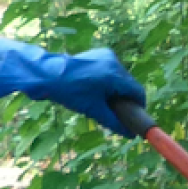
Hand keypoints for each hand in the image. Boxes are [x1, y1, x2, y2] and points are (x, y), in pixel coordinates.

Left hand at [0, 39, 147, 136]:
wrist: (49, 74)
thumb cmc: (71, 93)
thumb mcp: (94, 110)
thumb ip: (114, 122)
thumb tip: (130, 135)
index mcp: (115, 75)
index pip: (137, 92)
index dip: (138, 107)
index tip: (134, 118)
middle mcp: (114, 62)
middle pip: (129, 84)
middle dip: (125, 99)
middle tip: (115, 112)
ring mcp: (107, 56)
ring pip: (121, 77)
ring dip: (117, 89)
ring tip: (102, 100)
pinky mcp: (99, 53)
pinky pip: (111, 70)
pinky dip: (109, 80)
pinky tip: (97, 89)